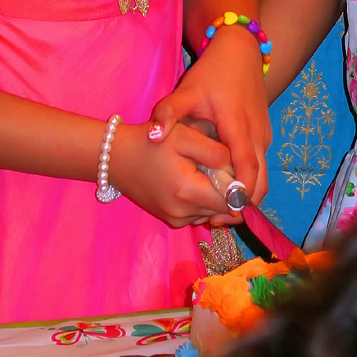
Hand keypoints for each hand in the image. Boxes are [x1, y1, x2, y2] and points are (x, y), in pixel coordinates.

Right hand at [108, 120, 227, 228]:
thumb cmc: (150, 141)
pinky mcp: (172, 221)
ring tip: (202, 171)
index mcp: (188, 191)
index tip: (232, 165)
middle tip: (217, 165)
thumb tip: (237, 169)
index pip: (233, 199)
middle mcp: (183, 213)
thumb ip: (215, 152)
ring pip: (213, 212)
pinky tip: (192, 181)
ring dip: (216, 195)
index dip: (240, 183)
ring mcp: (176, 220)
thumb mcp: (184, 135)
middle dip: (229, 189)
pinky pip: (199, 214)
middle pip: (225, 208)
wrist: (115, 158)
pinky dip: (202, 200)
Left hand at [149, 27, 270, 220]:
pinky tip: (227, 189)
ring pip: (263, 177)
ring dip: (247, 196)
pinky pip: (261, 167)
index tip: (224, 213)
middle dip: (243, 204)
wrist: (241, 52)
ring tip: (220, 211)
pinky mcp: (265, 136)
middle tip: (218, 220)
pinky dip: (249, 182)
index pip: (247, 170)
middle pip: (261, 182)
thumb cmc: (213, 72)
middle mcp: (257, 137)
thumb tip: (153, 136)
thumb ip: (168, 112)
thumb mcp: (187, 90)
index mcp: (238, 128)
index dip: (239, 195)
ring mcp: (264, 137)